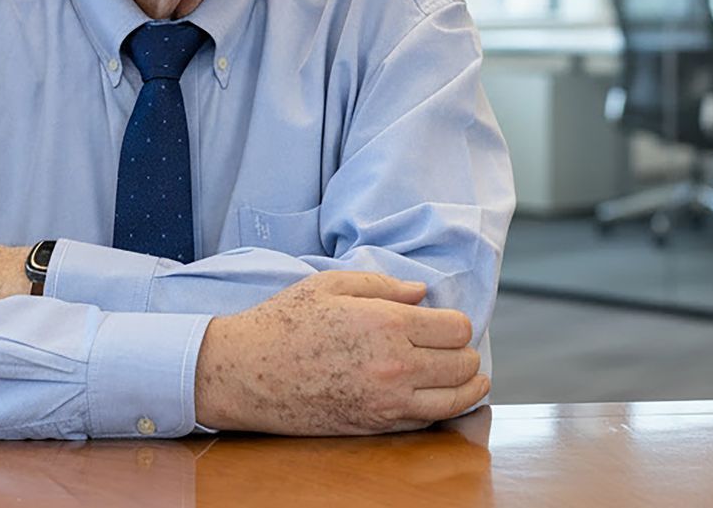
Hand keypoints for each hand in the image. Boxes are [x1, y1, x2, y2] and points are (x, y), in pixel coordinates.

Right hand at [192, 271, 487, 435]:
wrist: (247, 373)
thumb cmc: (284, 323)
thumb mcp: (331, 285)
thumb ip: (384, 285)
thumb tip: (422, 294)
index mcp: (388, 324)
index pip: (458, 329)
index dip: (456, 323)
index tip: (443, 322)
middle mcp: (396, 366)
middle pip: (464, 365)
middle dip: (463, 353)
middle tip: (449, 347)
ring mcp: (387, 402)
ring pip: (456, 400)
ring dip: (465, 386)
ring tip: (461, 376)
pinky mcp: (376, 427)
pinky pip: (428, 421)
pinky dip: (438, 408)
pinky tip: (430, 394)